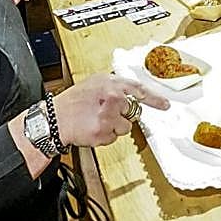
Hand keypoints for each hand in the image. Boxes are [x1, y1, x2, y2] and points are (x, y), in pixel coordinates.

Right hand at [54, 74, 169, 147]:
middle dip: (123, 113)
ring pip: (125, 126)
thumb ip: (115, 86)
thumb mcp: (96, 83)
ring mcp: (109, 116)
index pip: (140, 89)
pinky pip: (114, 137)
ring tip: (98, 119)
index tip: (165, 105)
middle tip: (107, 111)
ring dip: (115, 125)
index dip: (154, 98)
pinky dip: (106, 135)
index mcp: (112, 83)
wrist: (55, 118)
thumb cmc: (74, 101)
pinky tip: (94, 128)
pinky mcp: (104, 132)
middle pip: (133, 110)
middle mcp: (113, 98)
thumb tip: (130, 94)